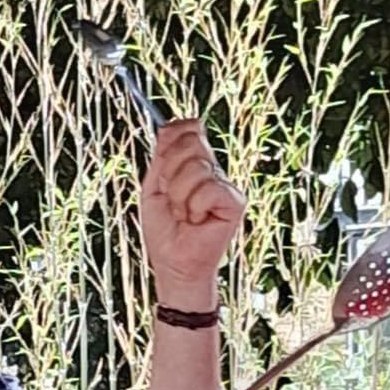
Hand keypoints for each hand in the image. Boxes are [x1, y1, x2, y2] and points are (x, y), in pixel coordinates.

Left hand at [141, 119, 244, 301]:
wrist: (173, 264)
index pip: (188, 128)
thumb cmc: (165, 231)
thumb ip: (162, 154)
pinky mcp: (235, 203)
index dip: (170, 142)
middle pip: (190, 142)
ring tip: (184, 215)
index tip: (163, 171)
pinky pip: (209, 189)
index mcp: (196, 163)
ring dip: (179, 196)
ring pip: (196, 167)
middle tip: (172, 199)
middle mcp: (214, 171)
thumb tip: (167, 125)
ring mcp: (226, 186)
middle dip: (170, 172)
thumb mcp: (154, 184)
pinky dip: (194, 207)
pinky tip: (197, 221)